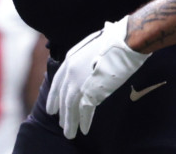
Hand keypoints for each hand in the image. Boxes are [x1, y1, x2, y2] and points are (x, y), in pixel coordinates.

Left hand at [45, 16, 150, 138]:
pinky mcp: (91, 90)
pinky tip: (83, 129)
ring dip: (70, 122)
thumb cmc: (112, 42)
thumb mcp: (90, 49)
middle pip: (63, 97)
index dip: (54, 96)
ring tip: (69, 133)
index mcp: (69, 59)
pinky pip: (85, 110)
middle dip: (62, 113)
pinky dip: (83, 121)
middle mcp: (70, 71)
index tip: (52, 108)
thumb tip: (85, 70)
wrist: (123, 43)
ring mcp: (80, 82)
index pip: (57, 82)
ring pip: (70, 107)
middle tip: (61, 124)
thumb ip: (83, 61)